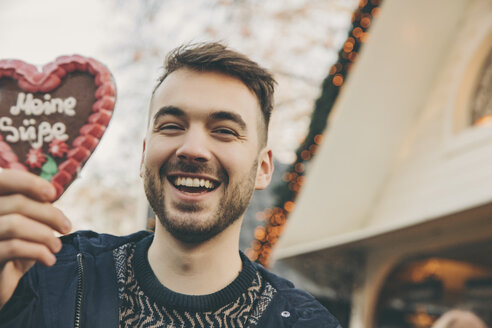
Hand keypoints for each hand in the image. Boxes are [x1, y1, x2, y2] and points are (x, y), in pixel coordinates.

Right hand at [0, 168, 70, 308]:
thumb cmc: (12, 250)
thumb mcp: (23, 224)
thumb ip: (31, 206)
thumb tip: (51, 190)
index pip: (2, 178)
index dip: (28, 182)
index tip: (52, 194)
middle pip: (17, 203)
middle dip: (49, 214)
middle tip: (66, 227)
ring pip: (15, 224)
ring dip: (45, 235)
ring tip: (57, 246)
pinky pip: (14, 247)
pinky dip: (39, 251)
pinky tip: (49, 260)